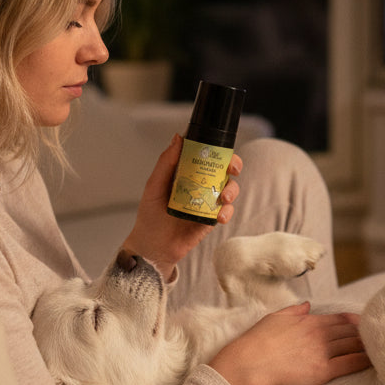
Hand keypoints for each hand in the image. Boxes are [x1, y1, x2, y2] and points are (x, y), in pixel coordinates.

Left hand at [120, 134, 242, 280]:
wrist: (153, 247)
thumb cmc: (150, 215)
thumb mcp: (155, 186)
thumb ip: (166, 163)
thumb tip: (178, 137)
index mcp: (188, 172)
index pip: (206, 155)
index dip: (218, 148)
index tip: (222, 147)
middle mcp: (201, 184)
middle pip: (224, 169)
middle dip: (234, 165)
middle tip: (232, 169)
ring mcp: (208, 201)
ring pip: (230, 189)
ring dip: (232, 190)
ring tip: (224, 198)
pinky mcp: (212, 219)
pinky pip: (226, 211)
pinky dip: (227, 212)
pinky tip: (220, 216)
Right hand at [208, 302, 370, 384]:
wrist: (249, 363)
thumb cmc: (257, 341)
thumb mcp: (275, 318)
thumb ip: (294, 310)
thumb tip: (307, 304)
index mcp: (308, 321)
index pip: (337, 319)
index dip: (352, 321)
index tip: (363, 322)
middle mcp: (318, 334)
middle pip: (348, 332)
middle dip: (363, 333)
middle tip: (378, 334)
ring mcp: (321, 352)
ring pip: (351, 345)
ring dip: (366, 345)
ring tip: (380, 347)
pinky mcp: (322, 371)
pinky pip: (348, 364)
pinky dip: (362, 361)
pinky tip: (373, 361)